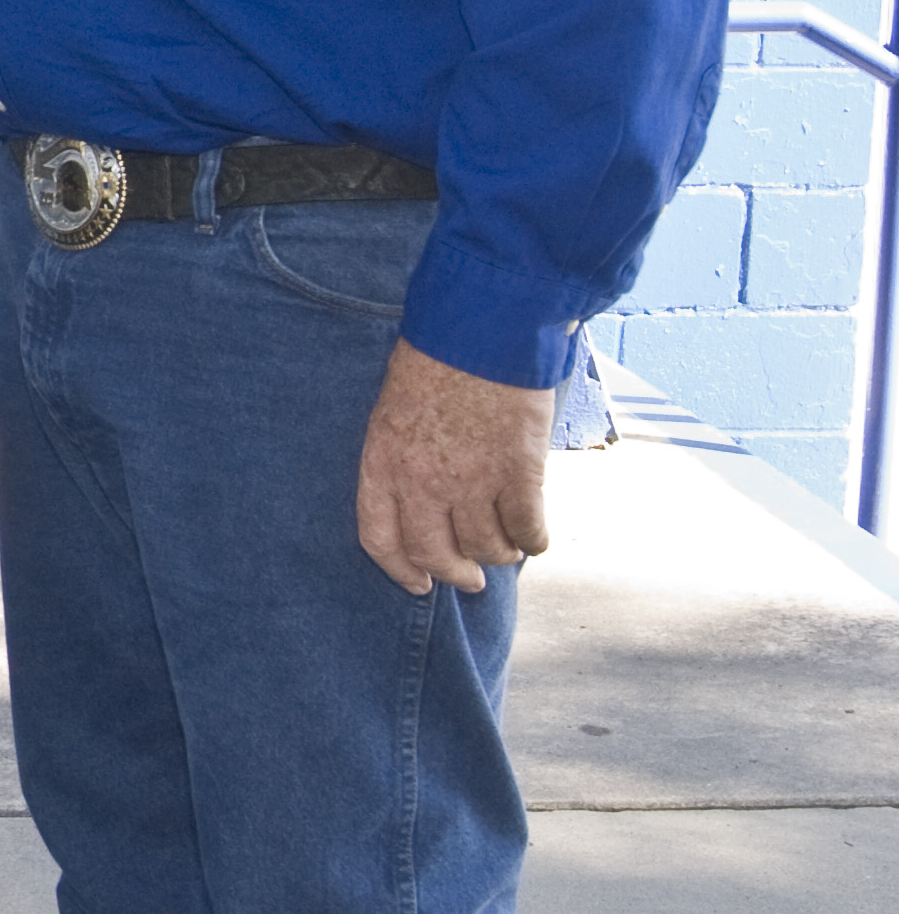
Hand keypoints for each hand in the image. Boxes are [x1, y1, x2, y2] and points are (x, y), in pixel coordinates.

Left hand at [356, 339, 552, 593]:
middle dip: (453, 573)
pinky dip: (533, 541)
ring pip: (485, 548)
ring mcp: (472, 480)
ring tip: (503, 549)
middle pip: (434, 554)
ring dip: (496, 555)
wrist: (481, 329)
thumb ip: (401, 460)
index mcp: (381, 462)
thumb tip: (422, 502)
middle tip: (469, 580)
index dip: (399, 570)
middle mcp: (422, 481)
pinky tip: (534, 535)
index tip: (418, 584)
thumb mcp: (392, 411)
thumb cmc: (433, 361)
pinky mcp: (519, 474)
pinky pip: (528, 530)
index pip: (380, 538)